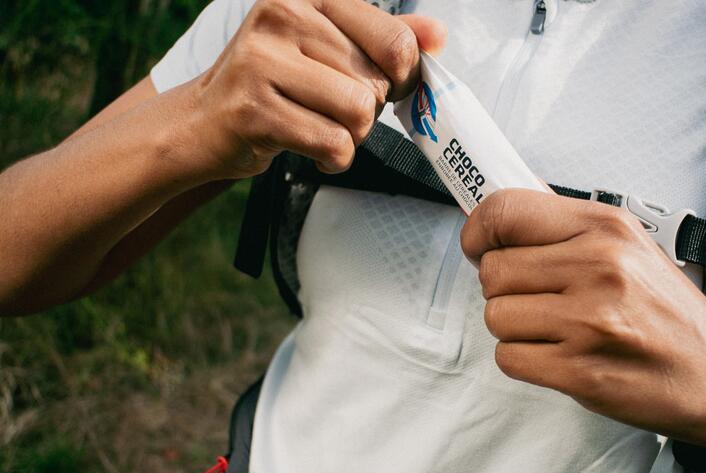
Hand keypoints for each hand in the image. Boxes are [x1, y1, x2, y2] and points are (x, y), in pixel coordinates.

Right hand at [186, 0, 445, 179]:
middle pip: (376, 84)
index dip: (402, 79)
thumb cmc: (272, 85)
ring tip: (320, 130)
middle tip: (330, 111)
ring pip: (358, 115)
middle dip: (365, 113)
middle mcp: (283, 16)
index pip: (394, 41)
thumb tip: (437, 35)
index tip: (383, 89)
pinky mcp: (255, 111)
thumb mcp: (325, 48)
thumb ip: (381, 38)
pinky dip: (333, 159)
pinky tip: (311, 150)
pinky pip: (333, 145)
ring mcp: (263, 62)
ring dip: (350, 138)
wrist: (204, 122)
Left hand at [460, 188, 705, 464]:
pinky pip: (508, 358)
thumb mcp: (629, 248)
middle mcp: (598, 268)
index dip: (478, 231)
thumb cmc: (667, 314)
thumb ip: (565, 232)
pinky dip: (524, 361)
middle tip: (538, 300)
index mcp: (606, 229)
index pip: (505, 211)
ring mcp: (588, 322)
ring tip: (557, 331)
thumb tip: (498, 221)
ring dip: (516, 329)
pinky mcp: (578, 370)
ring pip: (496, 317)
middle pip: (493, 272)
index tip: (478, 247)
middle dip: (505, 290)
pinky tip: (558, 357)